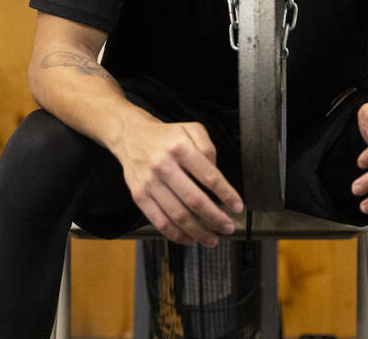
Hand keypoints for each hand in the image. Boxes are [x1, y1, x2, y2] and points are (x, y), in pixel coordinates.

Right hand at [115, 119, 243, 246]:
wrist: (130, 135)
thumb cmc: (165, 136)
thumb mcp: (191, 129)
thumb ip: (208, 148)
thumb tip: (215, 173)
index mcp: (180, 148)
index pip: (209, 176)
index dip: (226, 194)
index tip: (237, 206)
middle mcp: (164, 166)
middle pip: (195, 200)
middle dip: (215, 218)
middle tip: (228, 227)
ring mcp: (150, 183)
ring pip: (178, 215)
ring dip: (198, 232)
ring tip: (212, 239)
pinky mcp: (139, 196)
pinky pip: (159, 221)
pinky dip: (176, 235)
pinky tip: (190, 238)